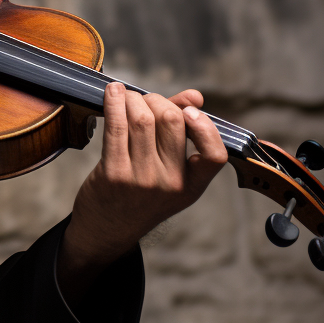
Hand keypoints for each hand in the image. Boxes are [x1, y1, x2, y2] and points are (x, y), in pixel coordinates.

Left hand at [59, 83, 227, 299]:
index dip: (204, 127)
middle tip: (145, 101)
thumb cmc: (139, 195)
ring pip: (142, 119)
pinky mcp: (113, 174)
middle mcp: (170, 184)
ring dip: (132, 98)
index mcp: (192, 186)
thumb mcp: (170, 173)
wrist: (108, 230)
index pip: (215, 155)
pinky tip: (112, 92)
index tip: (190, 111)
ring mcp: (141, 179)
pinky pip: (116, 127)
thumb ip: (183, 132)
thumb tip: (195, 96)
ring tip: (125, 97)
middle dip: (157, 100)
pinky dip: (113, 103)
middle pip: (171, 122)